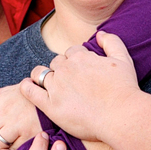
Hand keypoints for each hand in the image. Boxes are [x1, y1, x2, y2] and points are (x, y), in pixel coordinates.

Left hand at [21, 32, 141, 140]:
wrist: (121, 115)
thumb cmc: (124, 89)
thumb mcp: (123, 59)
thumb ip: (111, 42)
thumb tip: (99, 34)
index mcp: (81, 56)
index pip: (71, 53)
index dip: (76, 61)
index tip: (81, 72)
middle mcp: (66, 68)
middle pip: (56, 62)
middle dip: (61, 69)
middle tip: (69, 82)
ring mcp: (56, 86)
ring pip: (41, 74)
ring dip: (44, 76)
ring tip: (47, 83)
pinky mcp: (50, 105)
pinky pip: (30, 91)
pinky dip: (26, 86)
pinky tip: (28, 85)